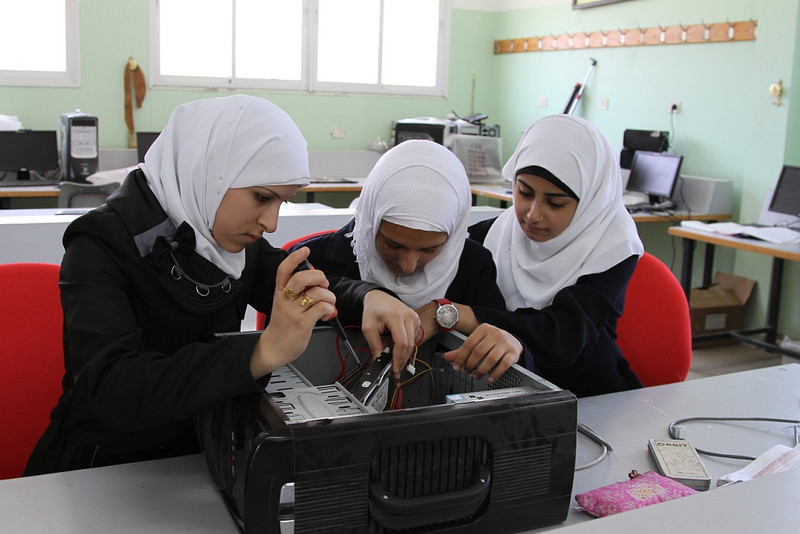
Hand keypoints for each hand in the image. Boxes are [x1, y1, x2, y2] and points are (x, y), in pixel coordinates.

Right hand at [250, 248, 335, 377]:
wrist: (274, 348)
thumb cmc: (282, 325)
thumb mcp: (283, 303)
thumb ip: (296, 291)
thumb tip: (314, 278)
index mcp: (279, 293)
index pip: (283, 270)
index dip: (294, 258)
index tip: (305, 250)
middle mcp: (285, 300)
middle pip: (301, 278)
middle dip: (318, 276)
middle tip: (323, 284)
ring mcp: (293, 312)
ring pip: (316, 293)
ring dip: (328, 295)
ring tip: (328, 302)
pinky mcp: (302, 323)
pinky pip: (321, 308)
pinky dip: (329, 308)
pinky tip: (326, 313)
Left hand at [360, 290, 420, 379]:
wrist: (378, 298)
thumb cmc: (373, 309)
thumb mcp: (368, 328)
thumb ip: (374, 345)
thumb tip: (379, 360)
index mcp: (396, 316)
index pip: (401, 342)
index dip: (398, 358)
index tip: (394, 368)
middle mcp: (409, 316)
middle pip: (409, 345)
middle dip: (401, 359)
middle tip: (393, 368)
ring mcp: (414, 318)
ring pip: (412, 344)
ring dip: (402, 352)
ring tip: (389, 349)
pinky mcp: (416, 321)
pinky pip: (413, 339)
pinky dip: (404, 345)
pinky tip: (395, 342)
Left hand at [442, 323, 520, 382]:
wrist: (514, 340)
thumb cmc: (493, 342)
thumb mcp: (478, 342)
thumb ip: (463, 350)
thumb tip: (447, 357)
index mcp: (483, 329)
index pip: (469, 344)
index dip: (461, 357)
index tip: (456, 367)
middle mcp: (495, 334)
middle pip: (479, 352)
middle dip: (470, 364)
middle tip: (467, 372)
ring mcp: (505, 342)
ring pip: (491, 359)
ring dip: (481, 370)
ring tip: (476, 376)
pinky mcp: (513, 352)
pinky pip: (504, 365)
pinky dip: (495, 373)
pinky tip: (490, 378)